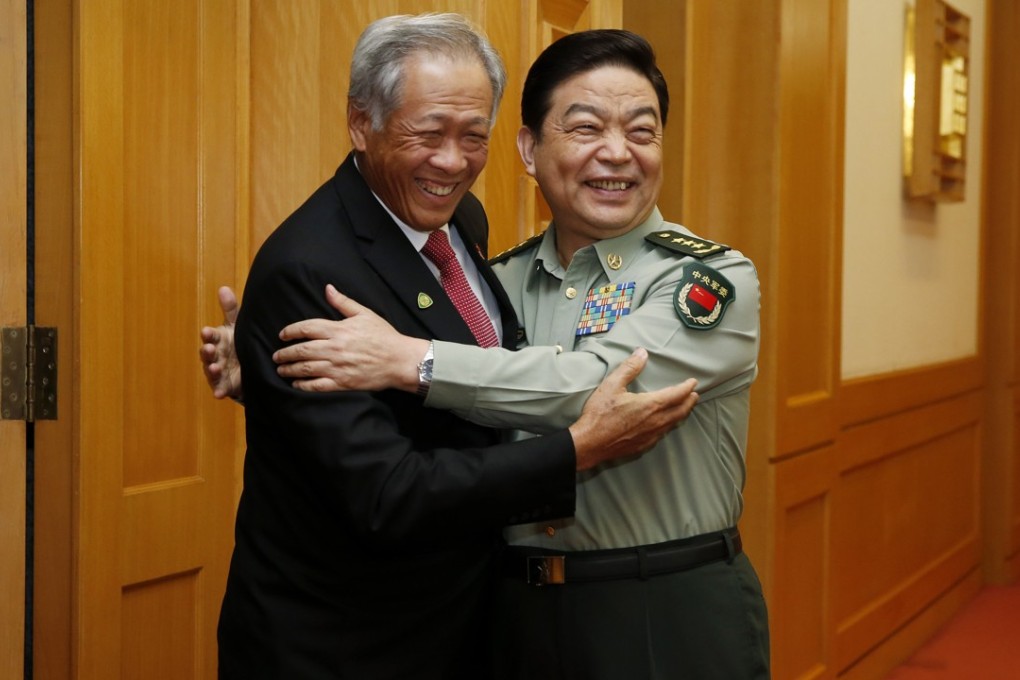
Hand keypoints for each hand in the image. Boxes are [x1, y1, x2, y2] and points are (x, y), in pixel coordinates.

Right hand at [199, 286, 242, 399]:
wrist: (250, 364)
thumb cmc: (239, 341)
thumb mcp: (236, 325)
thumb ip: (231, 309)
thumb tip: (223, 288)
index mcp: (218, 339)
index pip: (211, 336)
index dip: (209, 335)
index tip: (207, 331)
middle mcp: (216, 355)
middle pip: (208, 353)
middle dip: (207, 351)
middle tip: (208, 348)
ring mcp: (219, 371)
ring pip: (212, 370)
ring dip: (212, 369)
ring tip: (215, 367)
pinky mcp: (225, 385)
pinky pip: (220, 389)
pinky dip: (219, 391)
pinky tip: (219, 394)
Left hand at [274, 284, 428, 392]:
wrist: (400, 360)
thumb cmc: (384, 336)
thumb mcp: (365, 314)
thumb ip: (343, 302)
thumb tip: (327, 288)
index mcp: (338, 329)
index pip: (306, 328)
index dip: (291, 331)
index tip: (282, 335)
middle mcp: (335, 348)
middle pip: (302, 350)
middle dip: (285, 353)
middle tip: (276, 355)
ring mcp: (338, 367)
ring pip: (306, 368)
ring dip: (290, 369)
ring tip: (281, 369)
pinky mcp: (343, 383)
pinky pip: (317, 385)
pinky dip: (303, 385)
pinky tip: (296, 384)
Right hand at [569, 348, 697, 470]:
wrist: (589, 444)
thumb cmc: (599, 414)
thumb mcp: (612, 385)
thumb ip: (629, 368)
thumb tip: (642, 353)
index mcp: (650, 405)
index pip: (677, 394)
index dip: (687, 387)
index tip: (693, 382)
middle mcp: (655, 422)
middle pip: (681, 411)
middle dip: (690, 402)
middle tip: (695, 395)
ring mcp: (651, 436)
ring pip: (673, 424)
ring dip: (681, 414)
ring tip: (683, 408)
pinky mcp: (643, 445)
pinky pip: (662, 434)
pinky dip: (668, 426)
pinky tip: (664, 425)